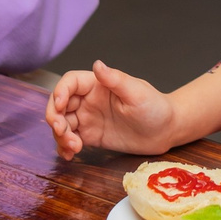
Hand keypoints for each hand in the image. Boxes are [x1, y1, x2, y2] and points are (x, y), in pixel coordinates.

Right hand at [45, 59, 179, 159]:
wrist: (165, 131)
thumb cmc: (155, 107)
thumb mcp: (137, 92)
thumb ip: (115, 79)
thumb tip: (97, 64)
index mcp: (97, 85)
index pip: (70, 82)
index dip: (60, 92)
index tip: (61, 106)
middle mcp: (89, 100)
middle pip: (60, 104)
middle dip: (55, 117)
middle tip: (62, 132)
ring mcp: (88, 118)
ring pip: (62, 124)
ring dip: (60, 136)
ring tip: (73, 147)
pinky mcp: (91, 136)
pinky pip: (70, 140)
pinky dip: (65, 147)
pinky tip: (70, 155)